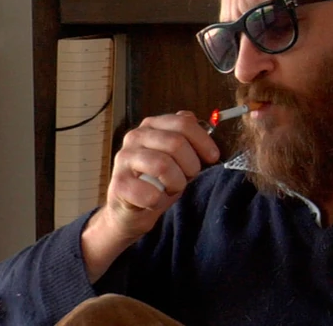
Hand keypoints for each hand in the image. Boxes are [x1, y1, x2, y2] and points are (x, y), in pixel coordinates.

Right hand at [81, 111, 219, 281]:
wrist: (130, 210)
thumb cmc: (157, 182)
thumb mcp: (177, 159)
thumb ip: (189, 141)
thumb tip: (209, 128)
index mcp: (152, 126)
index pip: (183, 123)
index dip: (203, 140)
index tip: (213, 156)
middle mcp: (135, 136)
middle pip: (176, 142)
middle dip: (190, 165)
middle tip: (188, 178)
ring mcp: (124, 158)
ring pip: (163, 165)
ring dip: (176, 183)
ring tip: (171, 189)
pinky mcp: (119, 183)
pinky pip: (151, 193)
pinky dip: (160, 201)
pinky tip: (154, 200)